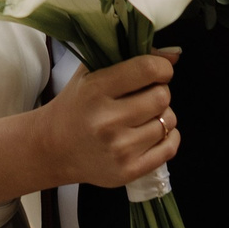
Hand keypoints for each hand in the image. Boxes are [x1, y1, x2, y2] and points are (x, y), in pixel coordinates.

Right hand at [36, 49, 180, 188]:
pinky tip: (151, 132)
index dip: (161, 67)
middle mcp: (107, 121)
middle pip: (162, 96)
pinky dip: (168, 136)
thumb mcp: (91, 73)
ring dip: (162, 115)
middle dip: (159, 92)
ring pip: (169, 121)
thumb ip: (129, 57)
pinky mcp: (129, 171)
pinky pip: (170, 147)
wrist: (54, 148)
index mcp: (95, 90)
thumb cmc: (77, 104)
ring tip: (142, 116)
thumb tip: (174, 56)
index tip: (158, 71)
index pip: (148, 69)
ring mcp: (119, 149)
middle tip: (144, 96)